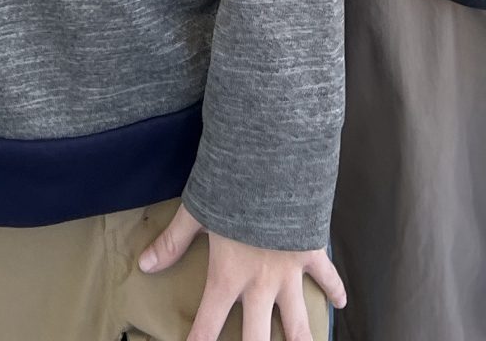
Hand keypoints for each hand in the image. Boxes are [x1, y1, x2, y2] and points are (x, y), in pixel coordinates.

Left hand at [139, 202, 344, 340]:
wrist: (274, 163)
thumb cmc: (232, 185)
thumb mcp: (197, 211)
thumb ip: (172, 242)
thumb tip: (144, 264)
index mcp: (228, 276)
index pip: (208, 325)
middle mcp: (259, 284)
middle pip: (257, 337)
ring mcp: (288, 271)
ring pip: (297, 321)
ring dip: (300, 340)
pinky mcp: (310, 251)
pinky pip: (326, 275)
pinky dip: (335, 289)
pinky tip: (342, 304)